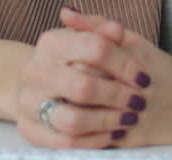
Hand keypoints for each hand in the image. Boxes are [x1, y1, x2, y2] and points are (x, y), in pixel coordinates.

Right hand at [13, 10, 151, 148]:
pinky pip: (66, 143)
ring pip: (73, 120)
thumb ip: (105, 31)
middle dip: (117, 96)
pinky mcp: (30, 130)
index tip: (142, 76)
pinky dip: (94, 140)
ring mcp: (28, 102)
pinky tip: (112, 133)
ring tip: (127, 118)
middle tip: (138, 101)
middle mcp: (34, 71)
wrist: (47, 86)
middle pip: (83, 87)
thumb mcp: (95, 39)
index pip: (95, 48)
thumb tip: (115, 28)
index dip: (124, 64)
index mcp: (51, 42)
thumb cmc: (82, 60)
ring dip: (107, 121)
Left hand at [60, 8, 171, 148]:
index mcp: (131, 58)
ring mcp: (130, 117)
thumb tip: (65, 11)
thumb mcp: (135, 42)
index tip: (66, 61)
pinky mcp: (129, 142)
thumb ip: (98, 25)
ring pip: (82, 116)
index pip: (89, 53)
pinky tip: (69, 126)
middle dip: (67, 86)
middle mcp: (131, 88)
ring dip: (66, 111)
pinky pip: (91, 141)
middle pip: (83, 84)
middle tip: (58, 86)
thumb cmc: (163, 72)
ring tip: (59, 105)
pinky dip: (76, 134)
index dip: (73, 58)